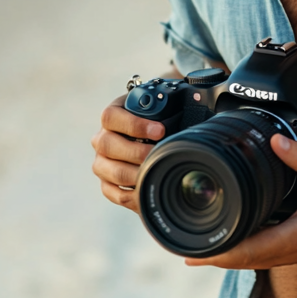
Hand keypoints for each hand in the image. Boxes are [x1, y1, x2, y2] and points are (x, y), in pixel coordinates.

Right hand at [91, 94, 164, 212]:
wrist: (148, 139)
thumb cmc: (156, 122)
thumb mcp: (158, 109)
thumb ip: (167, 107)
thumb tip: (195, 102)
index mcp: (112, 116)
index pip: (110, 117)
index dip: (134, 124)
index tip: (160, 130)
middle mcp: (102, 138)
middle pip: (107, 145)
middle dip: (137, 151)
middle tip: (159, 153)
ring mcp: (101, 162)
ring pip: (112, 171)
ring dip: (136, 174)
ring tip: (156, 172)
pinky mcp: (106, 182)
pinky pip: (112, 192)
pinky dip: (131, 195)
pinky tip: (147, 189)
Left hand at [185, 134, 296, 269]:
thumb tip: (277, 138)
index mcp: (288, 239)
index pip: (243, 251)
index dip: (215, 251)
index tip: (191, 249)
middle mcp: (282, 251)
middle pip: (235, 259)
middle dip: (207, 253)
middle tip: (178, 243)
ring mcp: (283, 253)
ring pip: (243, 258)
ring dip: (219, 252)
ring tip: (191, 242)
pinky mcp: (286, 248)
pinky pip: (253, 253)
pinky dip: (235, 248)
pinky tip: (224, 238)